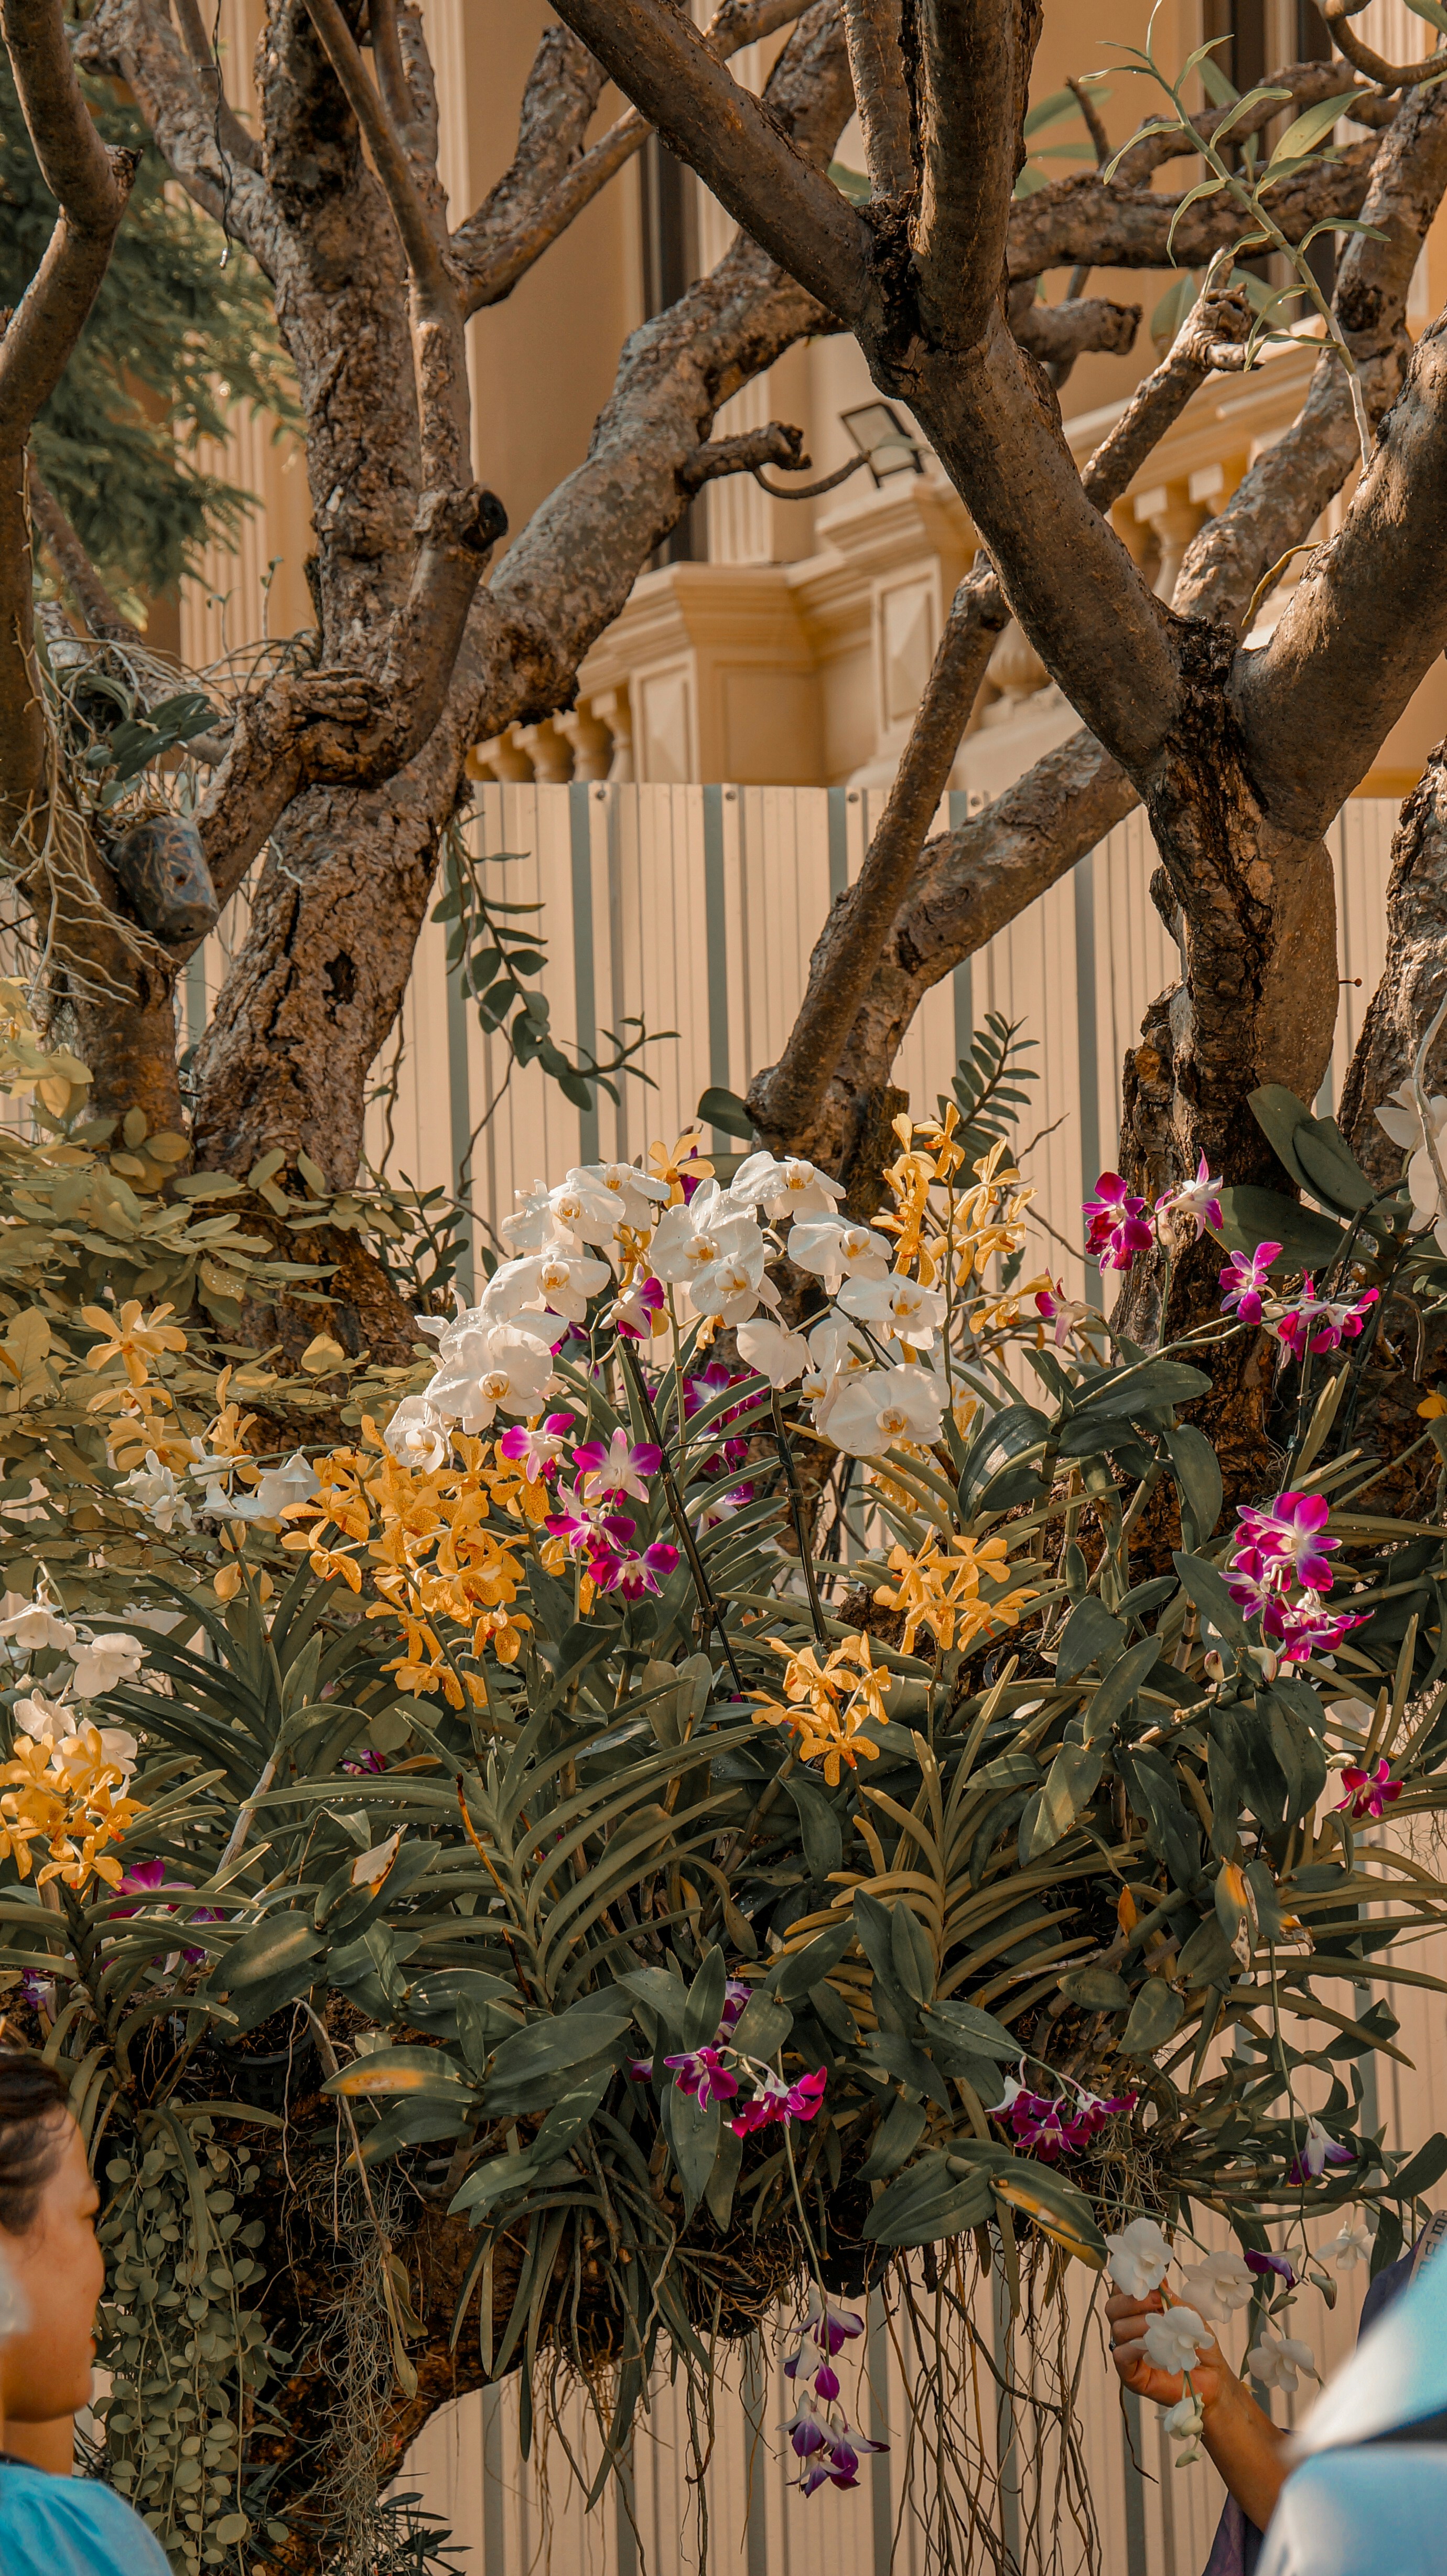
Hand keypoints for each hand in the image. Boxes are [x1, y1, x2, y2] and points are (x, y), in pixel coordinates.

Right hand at [1105, 2289, 1231, 2411]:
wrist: (1212, 2379)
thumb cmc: (1199, 2345)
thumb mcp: (1188, 2316)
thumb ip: (1170, 2299)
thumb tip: (1157, 2278)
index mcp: (1138, 2312)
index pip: (1121, 2290)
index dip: (1130, 2282)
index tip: (1151, 2283)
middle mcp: (1129, 2330)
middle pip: (1112, 2307)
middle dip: (1132, 2301)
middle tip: (1156, 2303)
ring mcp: (1128, 2352)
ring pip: (1117, 2329)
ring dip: (1138, 2323)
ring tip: (1159, 2327)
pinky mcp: (1130, 2374)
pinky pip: (1120, 2355)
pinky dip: (1134, 2348)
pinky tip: (1151, 2348)